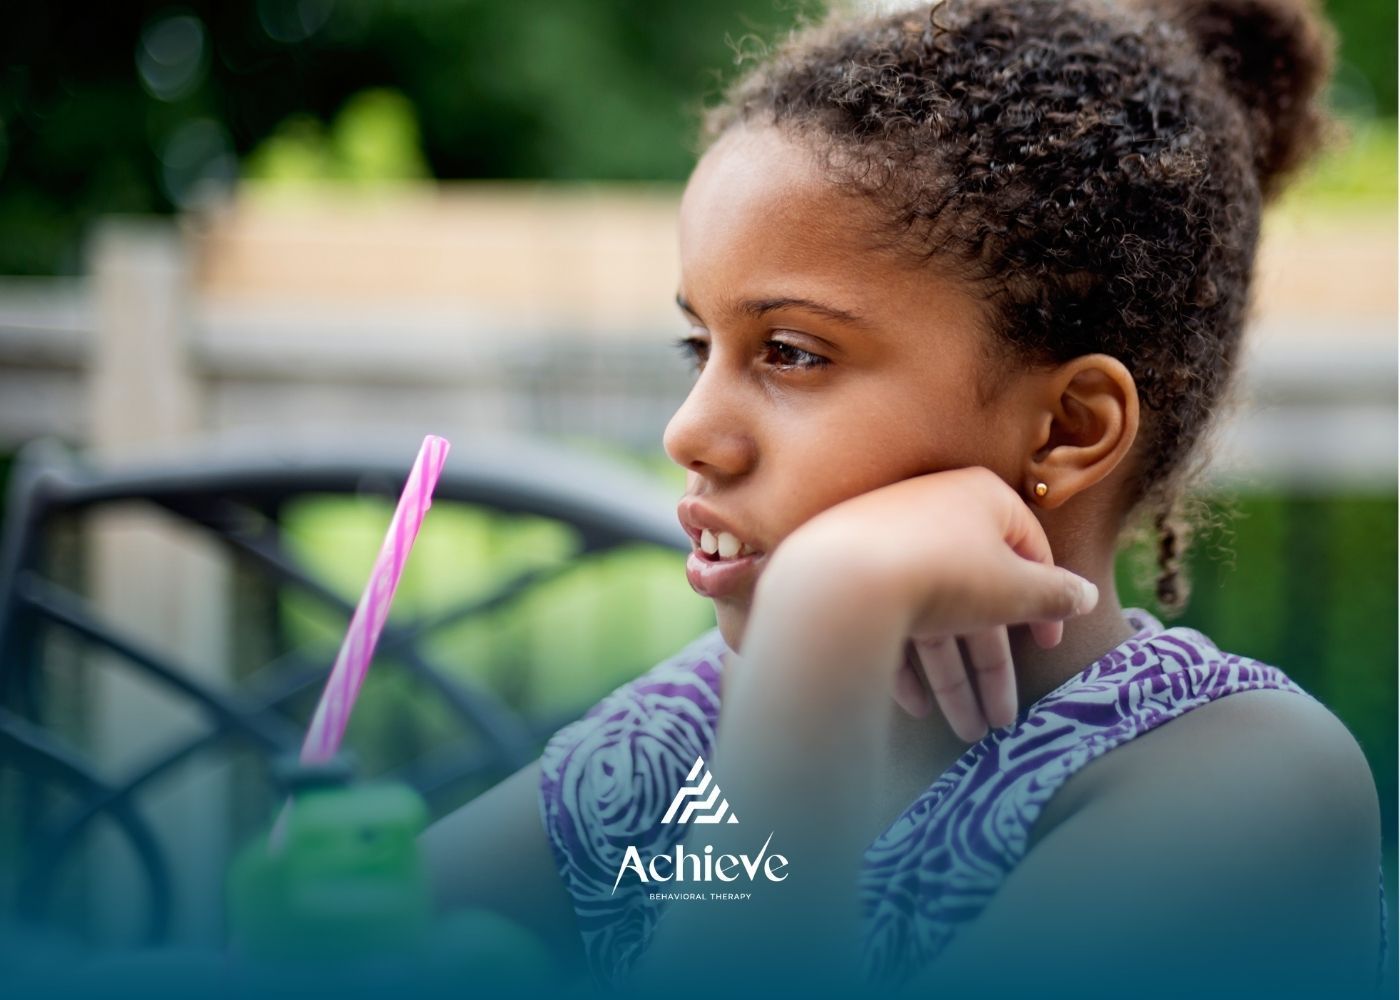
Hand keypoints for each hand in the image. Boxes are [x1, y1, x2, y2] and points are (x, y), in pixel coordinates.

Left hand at [757, 466, 1097, 741]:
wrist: (843, 577)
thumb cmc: (949, 571)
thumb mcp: (1017, 588)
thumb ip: (1056, 595)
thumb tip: (1085, 595)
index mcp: (982, 500)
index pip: (1029, 549)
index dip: (1044, 602)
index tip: (1047, 646)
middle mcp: (936, 515)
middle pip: (978, 598)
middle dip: (991, 668)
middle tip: (1001, 724)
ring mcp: (891, 546)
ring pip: (935, 618)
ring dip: (953, 682)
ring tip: (967, 734)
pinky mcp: (855, 576)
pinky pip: (890, 621)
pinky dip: (907, 665)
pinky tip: (917, 709)